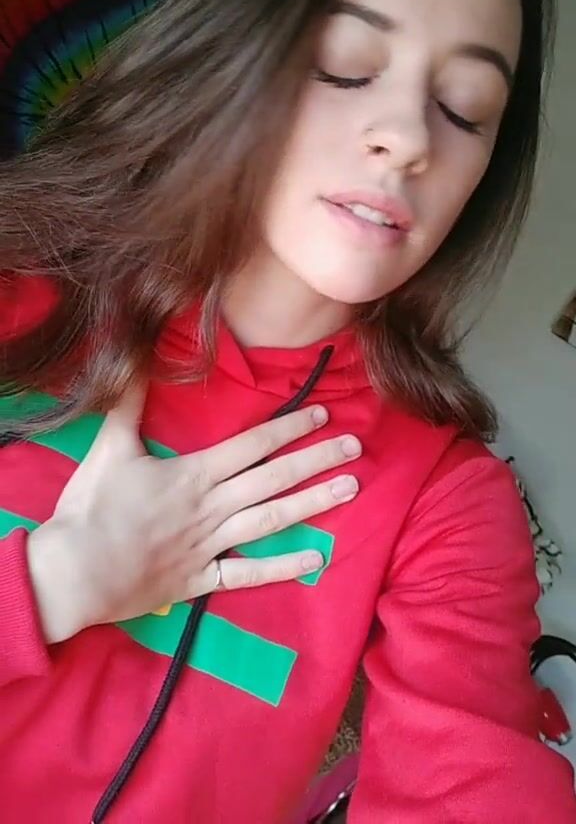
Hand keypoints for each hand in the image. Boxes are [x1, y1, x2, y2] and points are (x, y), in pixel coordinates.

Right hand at [27, 385, 360, 642]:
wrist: (74, 573)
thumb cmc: (92, 508)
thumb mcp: (110, 447)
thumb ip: (129, 403)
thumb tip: (136, 359)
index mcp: (194, 474)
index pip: (252, 445)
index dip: (289, 428)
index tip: (322, 416)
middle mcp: (212, 507)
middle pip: (273, 479)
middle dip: (316, 460)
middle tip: (356, 448)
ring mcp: (211, 546)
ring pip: (271, 520)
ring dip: (313, 504)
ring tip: (349, 489)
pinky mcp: (200, 579)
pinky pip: (248, 574)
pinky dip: (282, 567)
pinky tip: (315, 559)